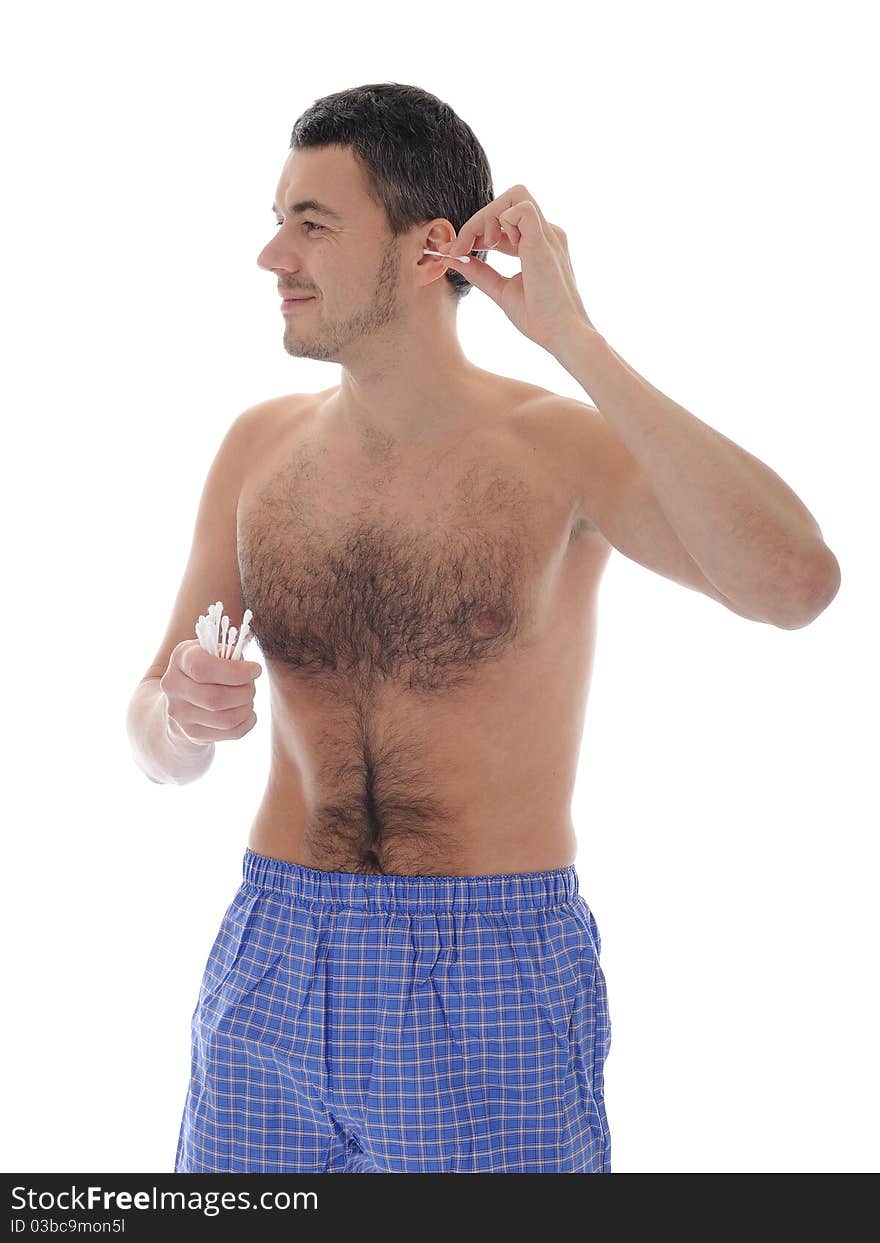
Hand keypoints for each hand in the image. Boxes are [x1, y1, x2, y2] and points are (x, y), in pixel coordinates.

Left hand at [430, 184, 594, 354]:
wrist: (561, 335)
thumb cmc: (539, 318)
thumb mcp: (501, 290)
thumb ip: (479, 273)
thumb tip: (453, 258)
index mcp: (538, 244)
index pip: (506, 219)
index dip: (478, 230)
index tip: (457, 250)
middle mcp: (546, 233)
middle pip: (509, 200)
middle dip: (480, 219)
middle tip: (463, 247)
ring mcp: (547, 234)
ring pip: (515, 196)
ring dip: (489, 216)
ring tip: (483, 246)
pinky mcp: (544, 241)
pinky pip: (521, 208)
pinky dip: (502, 221)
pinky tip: (496, 246)